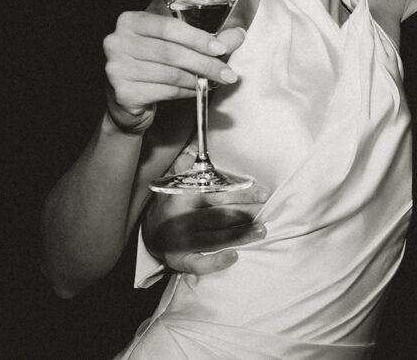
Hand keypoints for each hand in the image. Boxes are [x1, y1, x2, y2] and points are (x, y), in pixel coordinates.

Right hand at [103, 3, 246, 132]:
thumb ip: (207, 40)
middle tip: (228, 73)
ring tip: (214, 82)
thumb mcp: (178, 46)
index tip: (220, 48)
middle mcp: (117, 42)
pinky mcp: (122, 92)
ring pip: (169, 73)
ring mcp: (116, 68)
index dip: (197, 38)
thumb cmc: (155, 65)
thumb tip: (239, 34)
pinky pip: (164, 91)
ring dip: (198, 79)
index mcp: (130, 21)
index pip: (167, 27)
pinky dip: (186, 92)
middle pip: (170, 52)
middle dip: (204, 63)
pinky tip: (196, 91)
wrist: (129, 102)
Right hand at [143, 160, 269, 274]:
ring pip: (215, 238)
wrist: (149, 234)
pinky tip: (234, 256)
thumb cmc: (171, 205)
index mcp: (181, 197)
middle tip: (267, 210)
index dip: (242, 193)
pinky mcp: (179, 261)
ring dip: (241, 235)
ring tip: (261, 230)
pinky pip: (199, 264)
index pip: (216, 193)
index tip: (263, 193)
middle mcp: (180, 219)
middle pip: (219, 215)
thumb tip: (193, 152)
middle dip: (247, 212)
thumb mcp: (174, 183)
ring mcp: (179, 242)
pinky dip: (216, 262)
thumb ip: (185, 167)